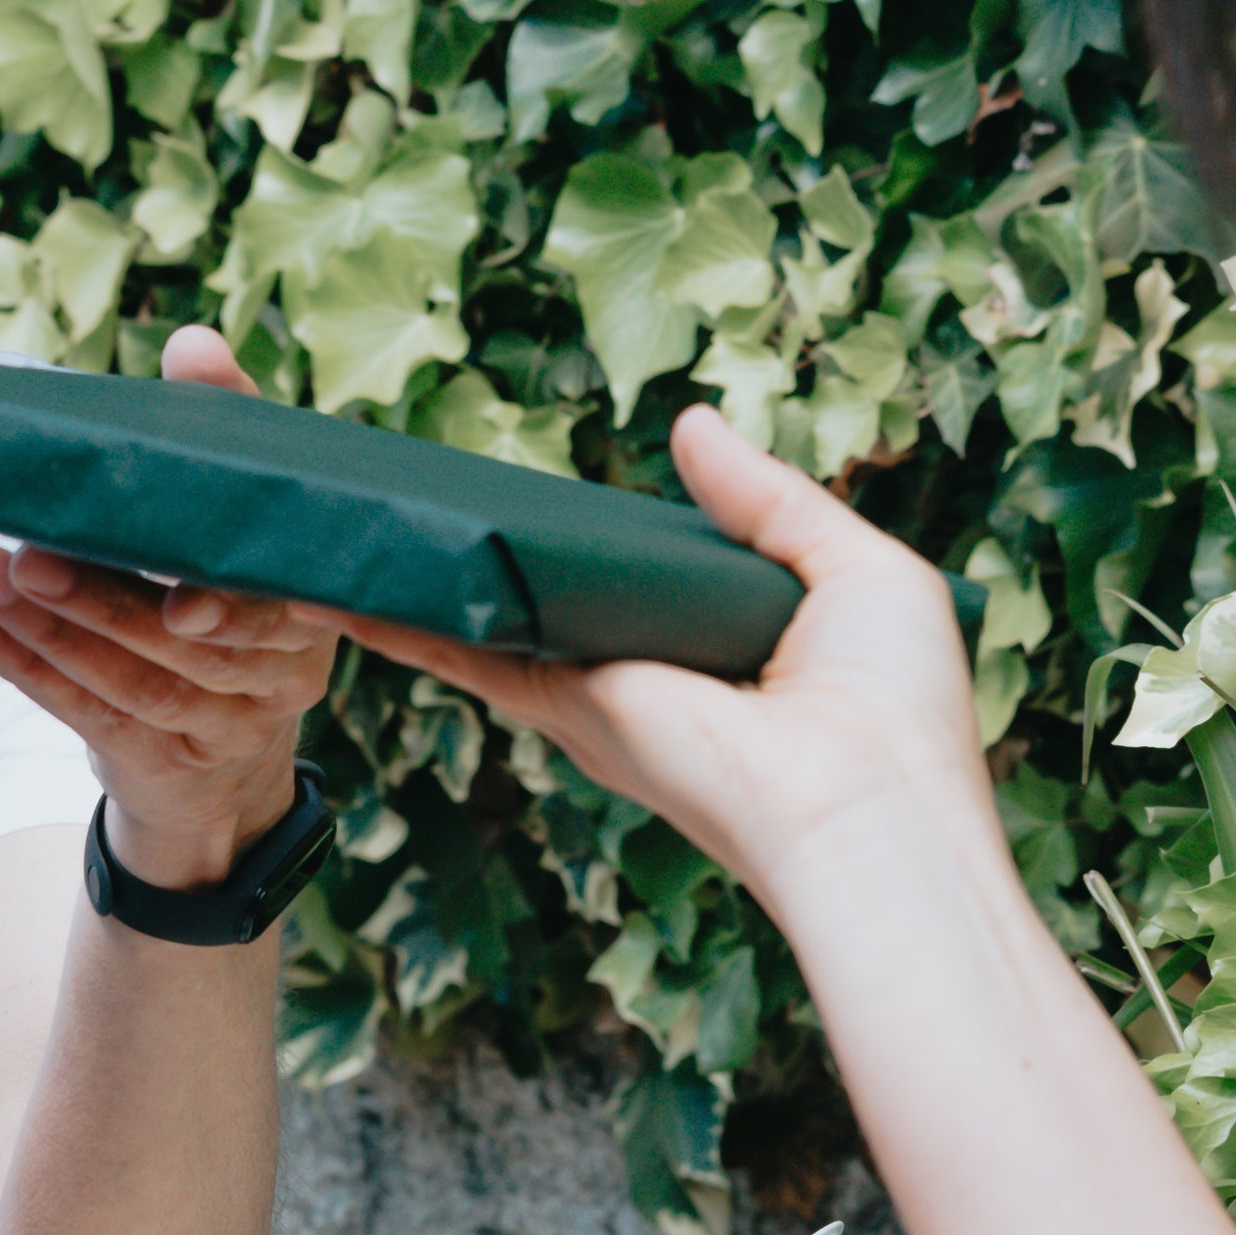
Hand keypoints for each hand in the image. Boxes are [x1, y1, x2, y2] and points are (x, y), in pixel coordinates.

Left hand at [0, 324, 331, 885]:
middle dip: (109, 605)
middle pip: (198, 650)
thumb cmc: (226, 584)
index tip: (178, 594)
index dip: (231, 604)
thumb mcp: (237, 511)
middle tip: (30, 560)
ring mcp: (233, 729)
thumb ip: (222, 426)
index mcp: (314, 604)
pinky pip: (99, 722)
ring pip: (145, 689)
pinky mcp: (170, 765)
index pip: (278, 604)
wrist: (228, 742)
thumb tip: (195, 344)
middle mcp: (289, 675)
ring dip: (60, 637)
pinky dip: (36, 678)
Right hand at [328, 406, 990, 904]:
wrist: (868, 808)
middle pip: (552, 597)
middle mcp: (654, 669)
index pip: (640, 575)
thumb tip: (688, 426)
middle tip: (419, 494)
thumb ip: (768, 498)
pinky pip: (469, 658)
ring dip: (424, 580)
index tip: (538, 491)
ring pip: (493, 624)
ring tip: (354, 527)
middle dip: (490, 554)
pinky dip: (400, 625)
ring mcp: (603, 692)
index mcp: (727, 637)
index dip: (593, 533)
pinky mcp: (570, 708)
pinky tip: (341, 587)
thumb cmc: (894, 704)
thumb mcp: (855, 567)